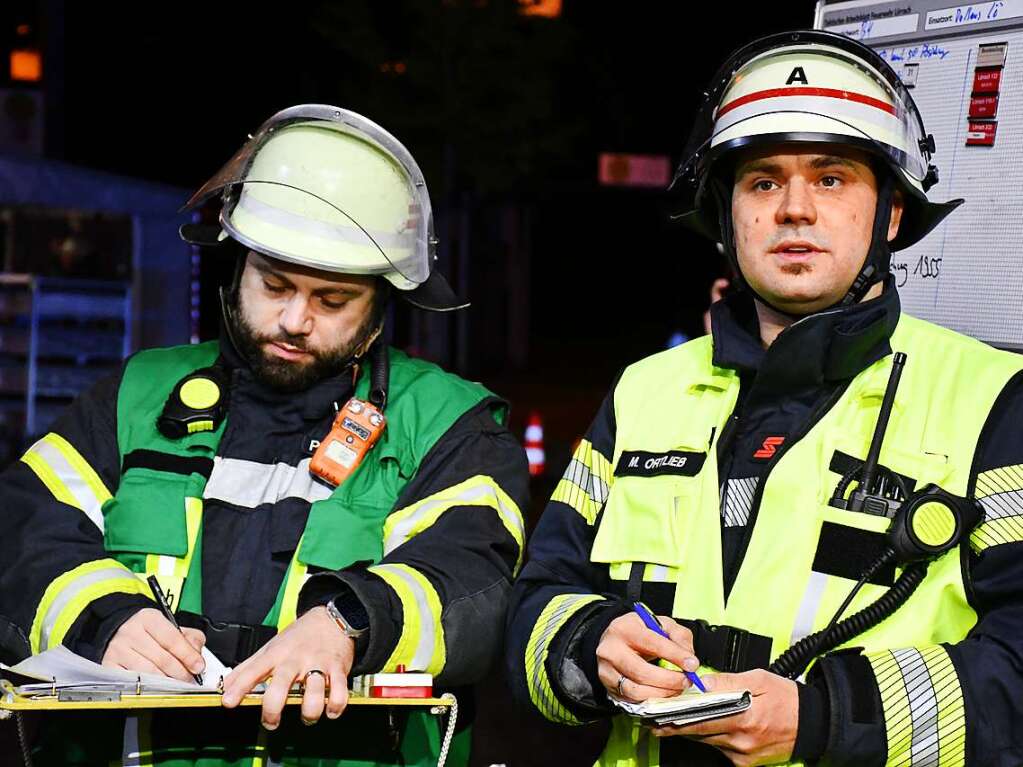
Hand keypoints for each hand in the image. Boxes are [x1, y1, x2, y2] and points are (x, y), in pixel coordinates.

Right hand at [101, 607, 205, 682]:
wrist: (117, 630)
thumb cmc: (148, 631)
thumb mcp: (169, 626)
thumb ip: (188, 637)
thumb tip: (197, 655)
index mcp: (149, 618)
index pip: (172, 639)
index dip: (187, 655)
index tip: (199, 667)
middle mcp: (131, 633)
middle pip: (162, 659)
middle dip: (180, 673)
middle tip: (191, 680)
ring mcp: (118, 650)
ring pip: (148, 672)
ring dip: (167, 682)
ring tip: (178, 686)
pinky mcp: (109, 666)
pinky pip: (133, 682)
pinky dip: (148, 687)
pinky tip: (158, 688)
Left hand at [221, 606, 352, 729]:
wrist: (332, 619)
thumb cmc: (299, 636)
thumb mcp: (271, 647)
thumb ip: (248, 667)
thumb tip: (225, 685)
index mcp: (277, 654)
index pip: (254, 670)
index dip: (240, 687)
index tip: (229, 702)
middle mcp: (296, 659)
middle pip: (282, 684)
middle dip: (273, 708)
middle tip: (271, 722)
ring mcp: (318, 664)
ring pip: (314, 692)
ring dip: (310, 711)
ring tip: (307, 717)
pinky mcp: (338, 669)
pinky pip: (339, 692)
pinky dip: (336, 706)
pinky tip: (330, 711)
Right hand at [596, 613, 697, 701]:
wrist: (615, 640)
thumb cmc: (641, 632)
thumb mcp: (660, 624)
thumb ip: (679, 636)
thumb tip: (689, 659)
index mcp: (624, 629)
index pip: (652, 643)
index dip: (675, 656)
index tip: (693, 665)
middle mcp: (610, 650)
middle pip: (642, 672)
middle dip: (669, 680)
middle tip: (687, 681)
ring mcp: (607, 671)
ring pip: (636, 690)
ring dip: (662, 693)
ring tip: (677, 689)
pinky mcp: (608, 687)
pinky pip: (632, 700)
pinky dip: (652, 700)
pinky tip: (664, 694)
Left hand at [650, 669, 798, 766]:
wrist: (814, 724)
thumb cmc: (786, 698)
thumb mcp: (758, 679)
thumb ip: (727, 682)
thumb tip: (701, 682)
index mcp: (743, 717)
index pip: (699, 719)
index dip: (675, 718)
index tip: (656, 713)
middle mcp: (740, 740)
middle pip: (698, 733)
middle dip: (674, 726)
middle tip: (653, 719)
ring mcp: (742, 754)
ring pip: (707, 741)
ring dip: (690, 731)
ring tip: (669, 720)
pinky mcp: (745, 763)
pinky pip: (720, 748)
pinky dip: (710, 737)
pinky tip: (703, 727)